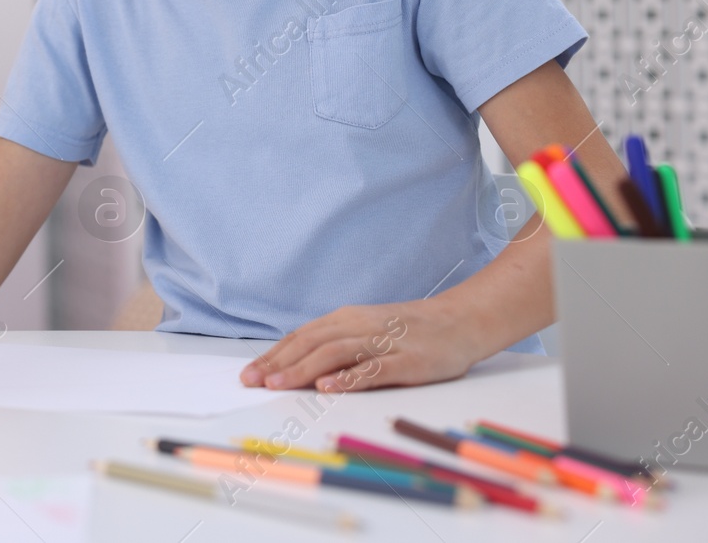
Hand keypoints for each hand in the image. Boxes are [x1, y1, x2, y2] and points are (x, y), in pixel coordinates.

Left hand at [238, 299, 485, 392]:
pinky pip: (374, 368)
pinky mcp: (407, 360)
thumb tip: (294, 363)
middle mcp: (358, 326)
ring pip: (335, 353)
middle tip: (252, 381)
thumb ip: (335, 343)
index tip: (248, 374)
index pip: (300, 337)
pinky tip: (329, 387)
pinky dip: (349, 377)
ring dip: (303, 369)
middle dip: (278, 363)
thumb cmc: (407, 330)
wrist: (459, 321)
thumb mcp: (365, 330)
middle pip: (310, 343)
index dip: (273, 355)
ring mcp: (383, 342)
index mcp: (344, 319)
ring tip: (278, 385)